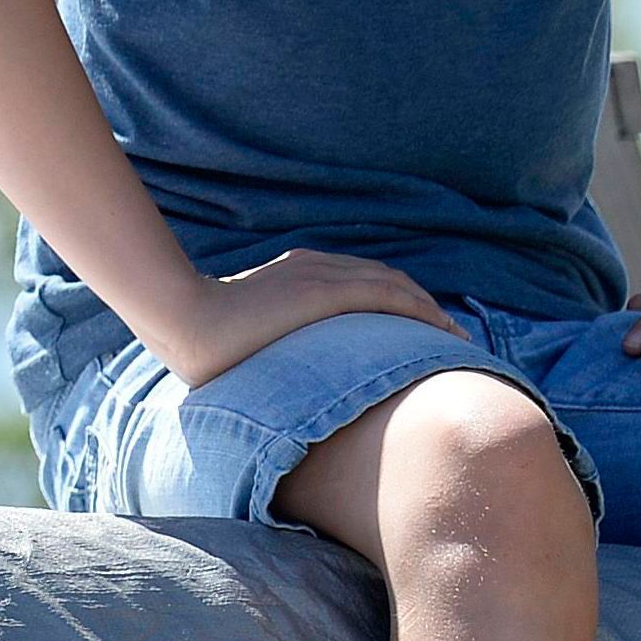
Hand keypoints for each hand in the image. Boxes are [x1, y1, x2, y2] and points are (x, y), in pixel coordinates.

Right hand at [167, 249, 453, 385]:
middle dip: (422, 306)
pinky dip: (418, 310)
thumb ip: (271, 339)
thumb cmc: (204, 338)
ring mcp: (320, 277)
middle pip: (386, 280)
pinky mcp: (324, 293)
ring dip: (428, 310)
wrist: (185, 321)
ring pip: (393, 286)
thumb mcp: (244, 332)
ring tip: (454, 338)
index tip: (422, 329)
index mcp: (298, 274)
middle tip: (452, 337)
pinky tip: (438, 330)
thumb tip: (279, 372)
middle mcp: (315, 268)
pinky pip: (386, 296)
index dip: (398, 302)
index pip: (363, 282)